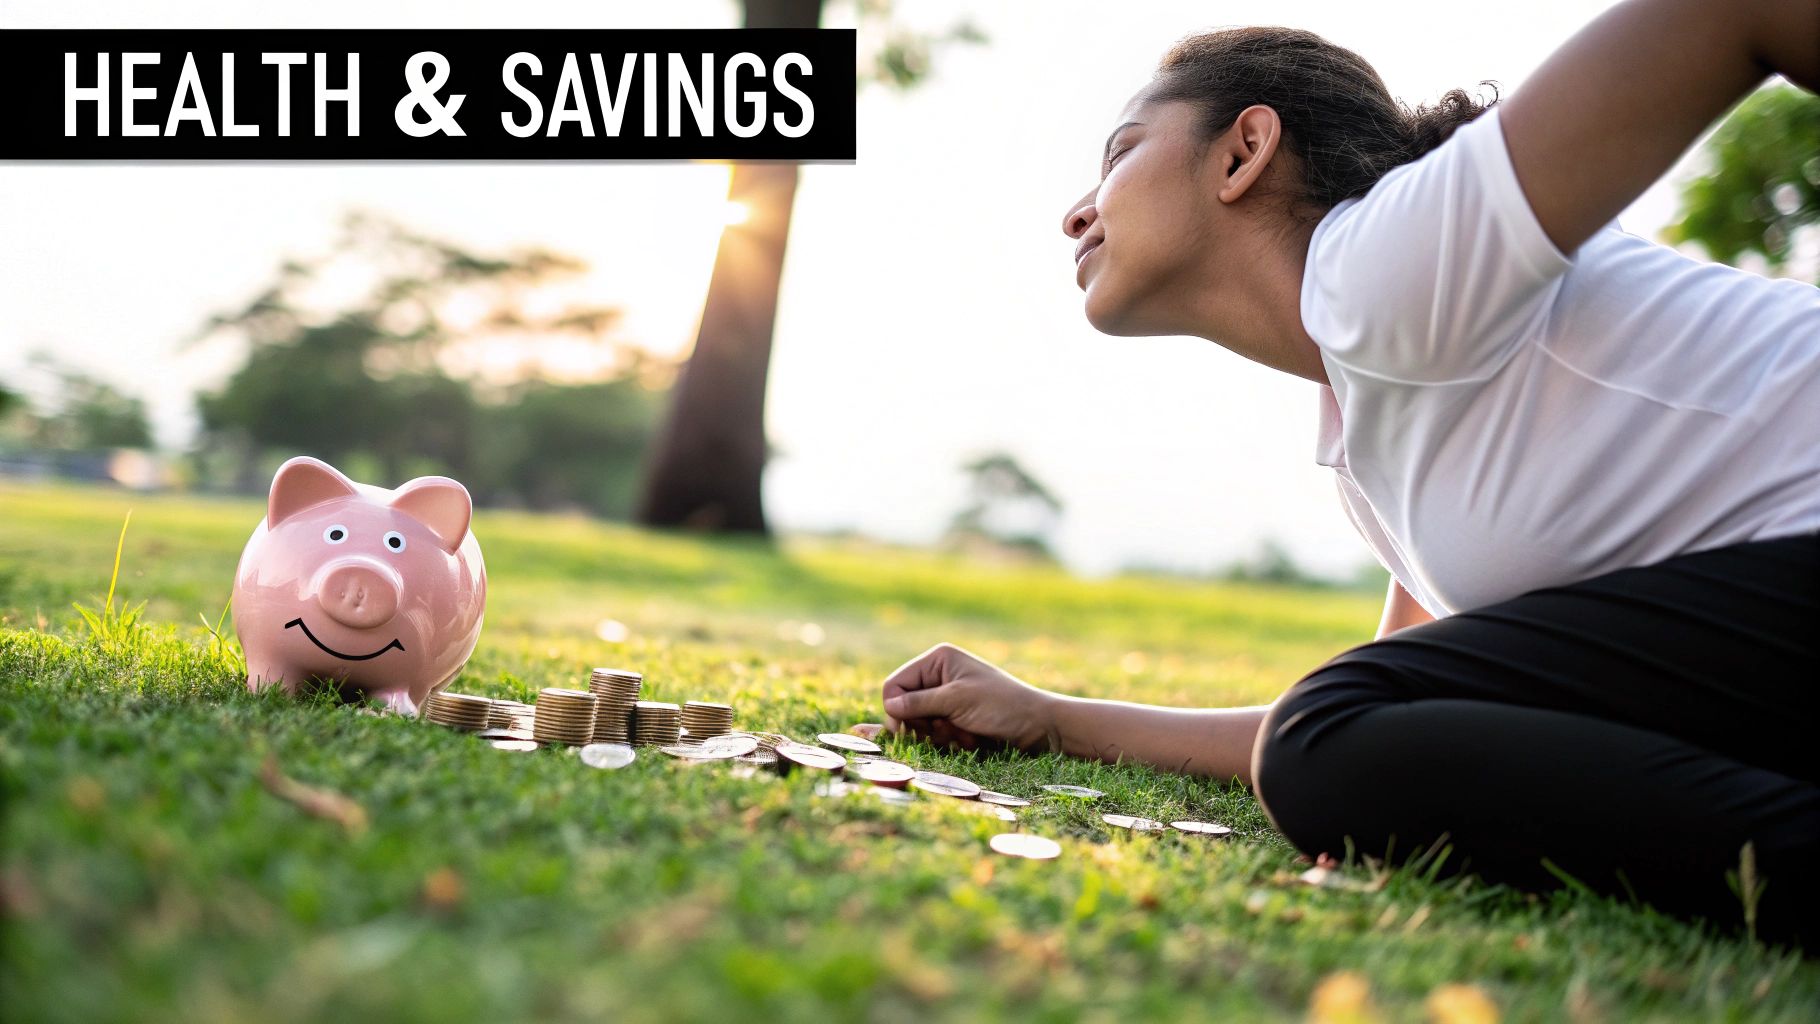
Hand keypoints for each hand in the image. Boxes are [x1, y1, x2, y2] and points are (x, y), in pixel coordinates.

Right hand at [880, 643, 1058, 753]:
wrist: (1039, 726)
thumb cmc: (1002, 706)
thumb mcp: (958, 701)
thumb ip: (920, 703)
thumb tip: (889, 706)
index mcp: (938, 660)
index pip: (895, 685)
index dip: (896, 709)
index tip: (907, 730)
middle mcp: (938, 676)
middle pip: (903, 707)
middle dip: (923, 725)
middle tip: (949, 728)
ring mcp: (945, 698)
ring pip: (918, 724)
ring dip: (939, 735)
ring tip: (966, 734)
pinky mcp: (954, 717)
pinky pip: (934, 732)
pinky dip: (947, 739)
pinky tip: (966, 738)